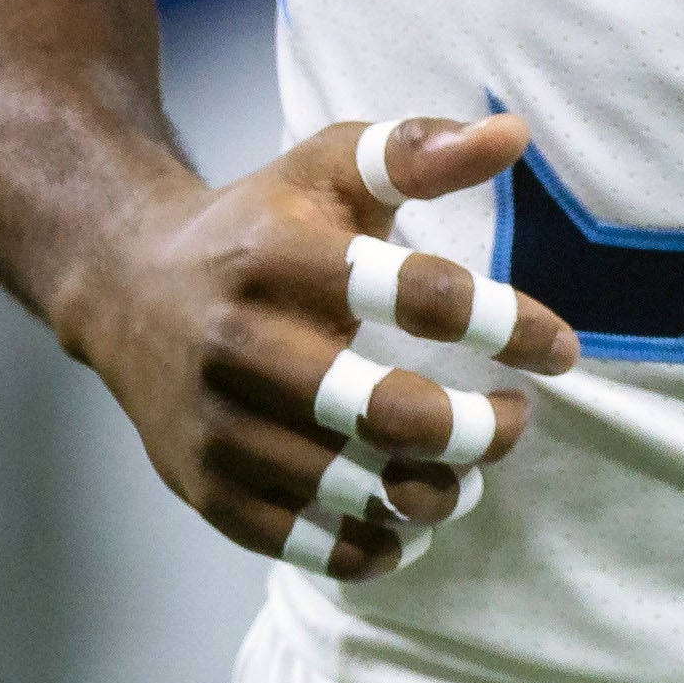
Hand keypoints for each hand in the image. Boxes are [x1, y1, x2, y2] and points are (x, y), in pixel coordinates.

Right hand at [66, 113, 580, 581]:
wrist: (122, 285)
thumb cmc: (257, 223)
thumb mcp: (326, 167)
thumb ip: (417, 151)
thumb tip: (514, 134)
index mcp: (280, 253)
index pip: (419, 295)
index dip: (507, 325)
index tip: (561, 349)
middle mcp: (240, 340)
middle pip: (389, 413)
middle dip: (477, 431)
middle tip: (513, 423)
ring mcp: (216, 422)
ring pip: (353, 488)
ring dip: (436, 493)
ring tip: (469, 476)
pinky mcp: (203, 485)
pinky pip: (303, 543)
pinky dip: (372, 548)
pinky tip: (407, 525)